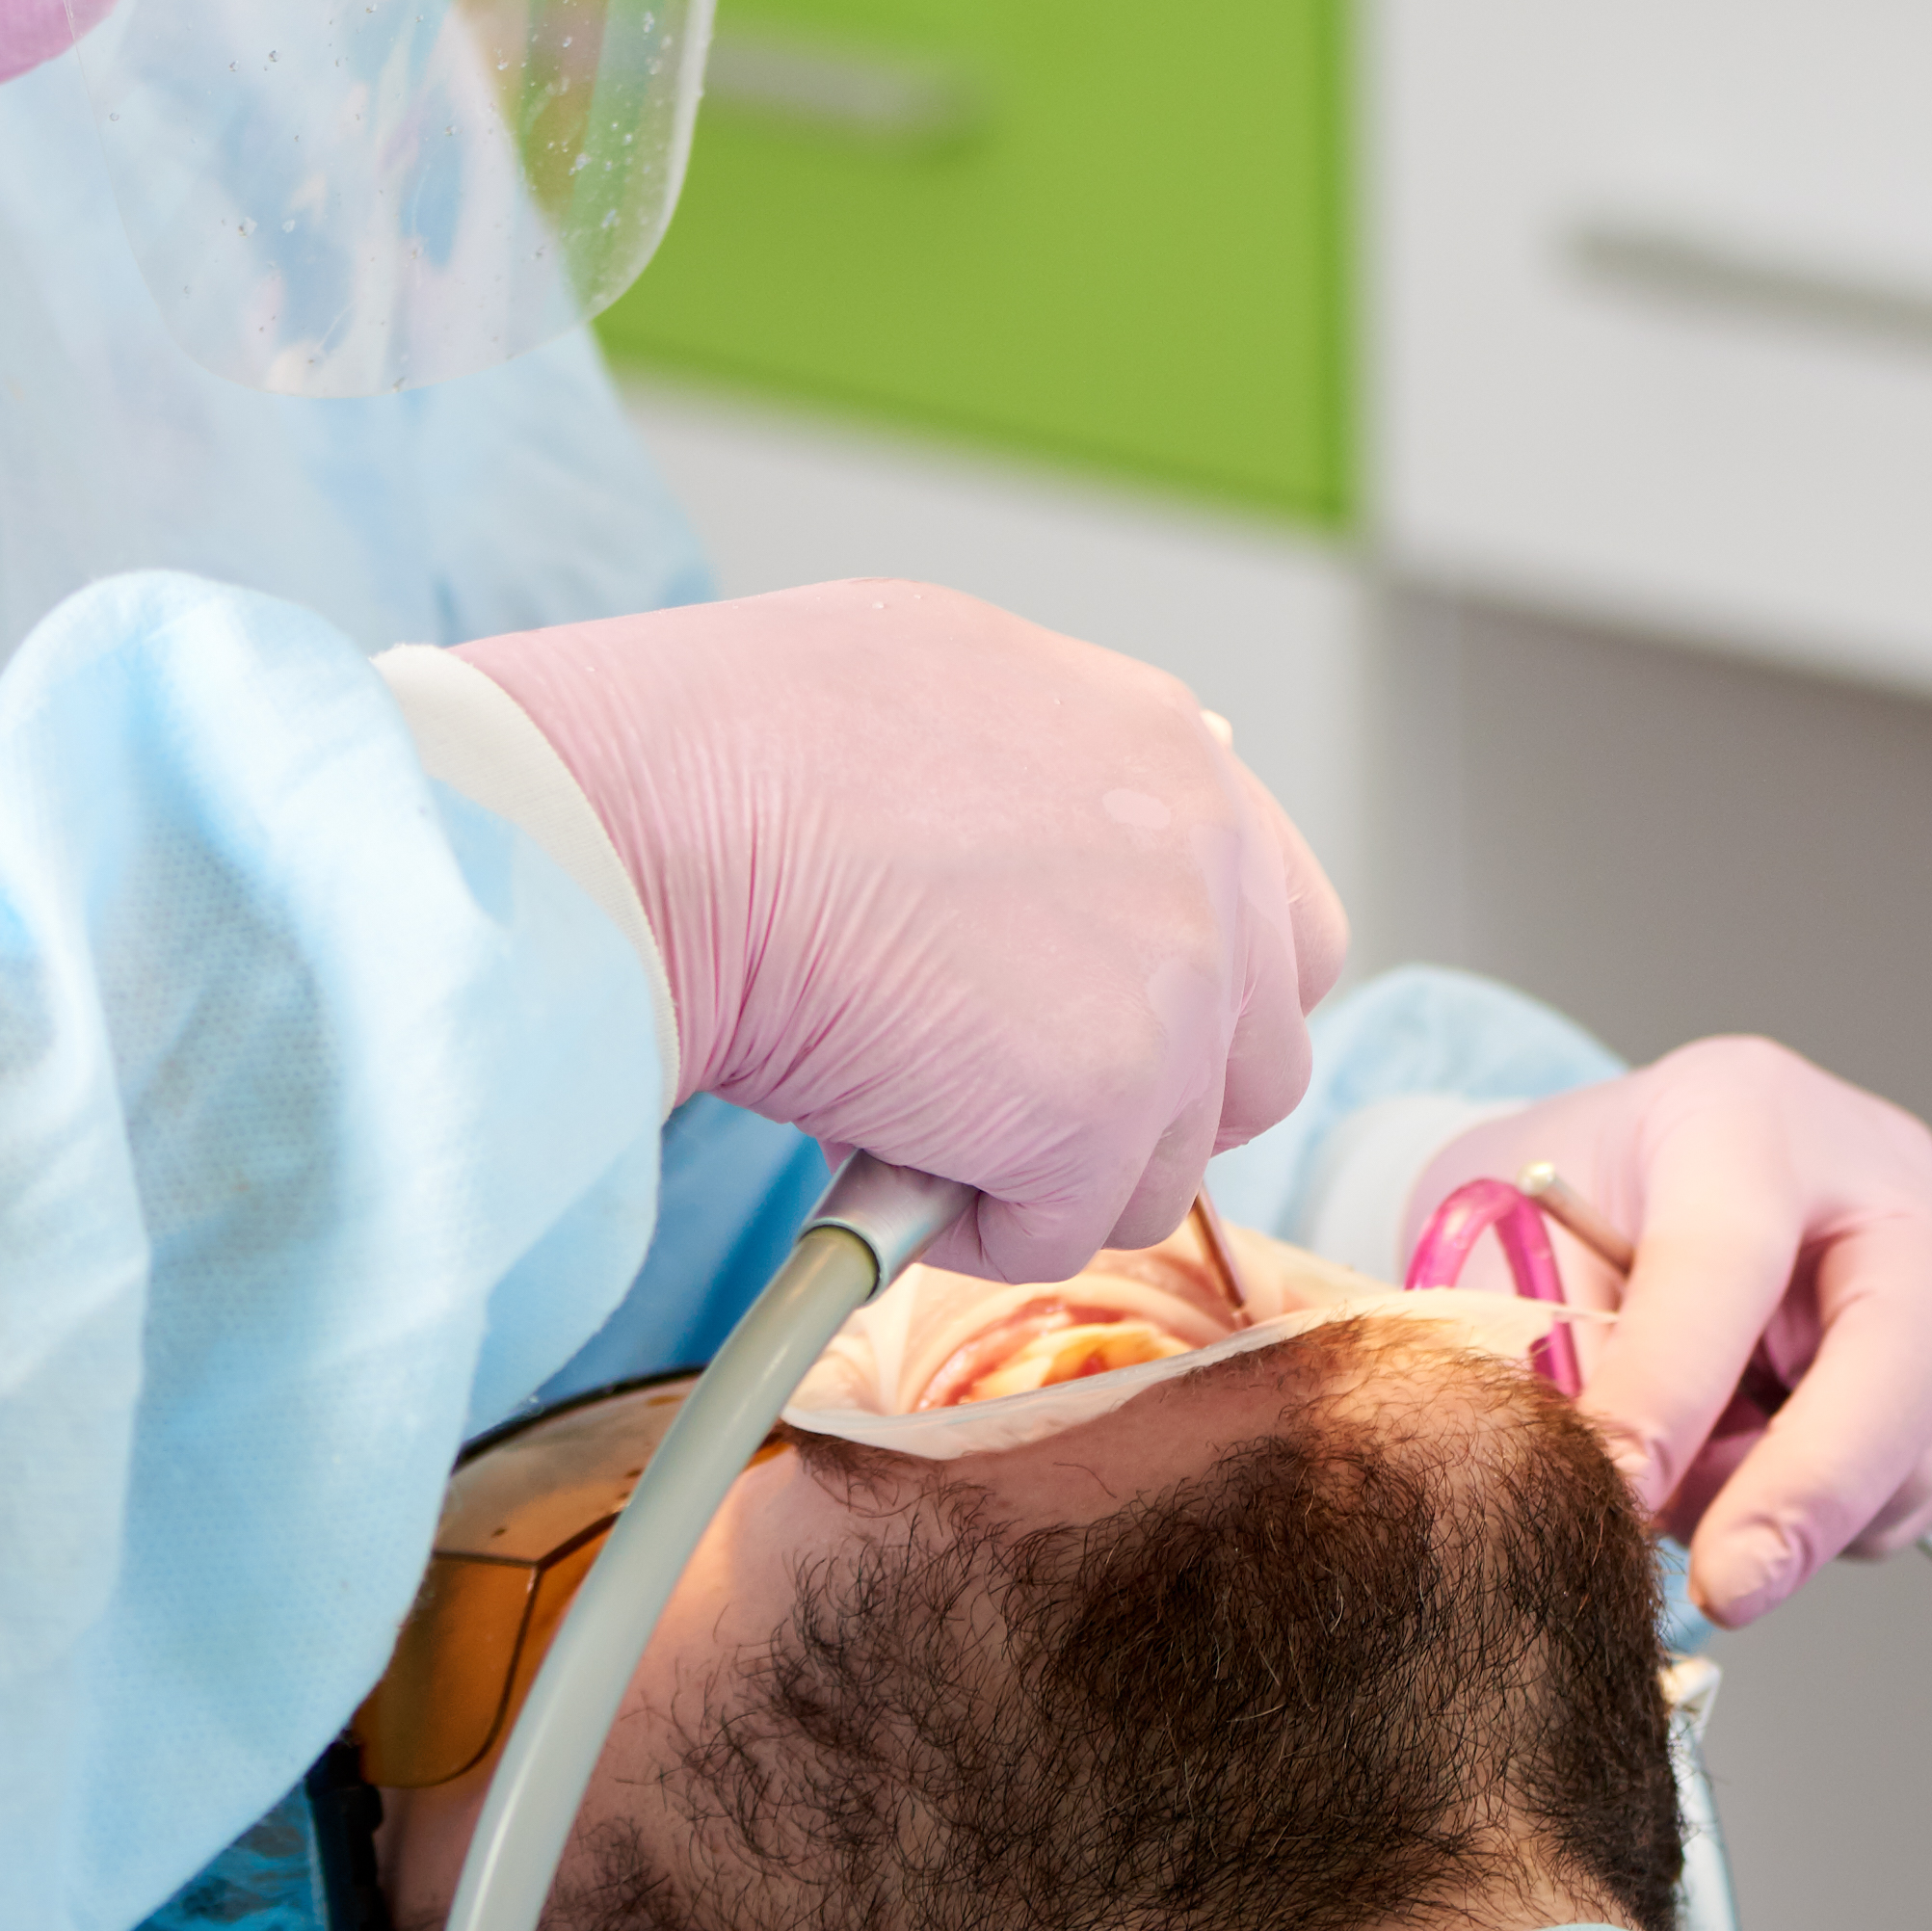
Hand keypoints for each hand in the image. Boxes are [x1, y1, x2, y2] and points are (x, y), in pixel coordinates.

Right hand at [458, 583, 1345, 1282]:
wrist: (655, 818)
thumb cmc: (730, 749)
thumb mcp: (941, 698)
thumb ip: (1042, 790)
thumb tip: (1040, 880)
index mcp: (1169, 750)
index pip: (1276, 919)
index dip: (1193, 1001)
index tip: (1100, 1034)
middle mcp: (1206, 862)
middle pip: (1255, 1063)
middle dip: (1142, 1107)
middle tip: (1002, 1102)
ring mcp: (1172, 991)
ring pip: (1156, 1166)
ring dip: (1038, 1169)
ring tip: (897, 1105)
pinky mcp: (1101, 1109)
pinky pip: (1056, 1232)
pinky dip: (965, 1226)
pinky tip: (873, 1149)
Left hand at [1408, 1037, 1931, 1626]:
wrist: (1635, 1187)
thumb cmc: (1569, 1205)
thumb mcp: (1503, 1239)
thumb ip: (1539, 1344)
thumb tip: (1579, 1476)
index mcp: (1739, 1112)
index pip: (1726, 1254)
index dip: (1672, 1383)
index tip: (1614, 1487)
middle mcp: (1877, 1170)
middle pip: (1907, 1333)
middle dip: (1817, 1481)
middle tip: (1729, 1583)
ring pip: (1924, 1441)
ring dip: (1801, 1513)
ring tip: (1689, 1476)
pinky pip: (1926, 1485)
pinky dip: (1831, 1519)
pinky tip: (1756, 1461)